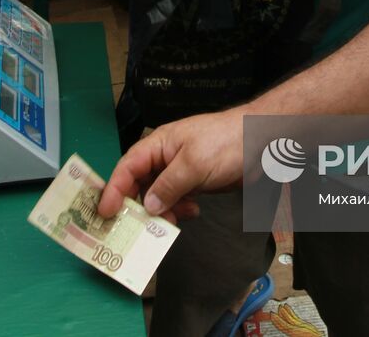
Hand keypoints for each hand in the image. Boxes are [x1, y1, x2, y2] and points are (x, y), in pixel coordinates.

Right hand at [97, 108, 246, 223]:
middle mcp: (165, 158)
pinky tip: (191, 213)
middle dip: (137, 206)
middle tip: (136, 228)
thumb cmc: (227, 141)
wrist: (261, 140)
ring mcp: (180, 170)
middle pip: (139, 184)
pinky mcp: (194, 182)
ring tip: (171, 222)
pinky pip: (177, 199)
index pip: (127, 167)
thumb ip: (168, 185)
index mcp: (159, 145)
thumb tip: (147, 206)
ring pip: (158, 196)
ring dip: (162, 211)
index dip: (114, 188)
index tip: (107, 212)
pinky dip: (180, 210)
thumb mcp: (194, 163)